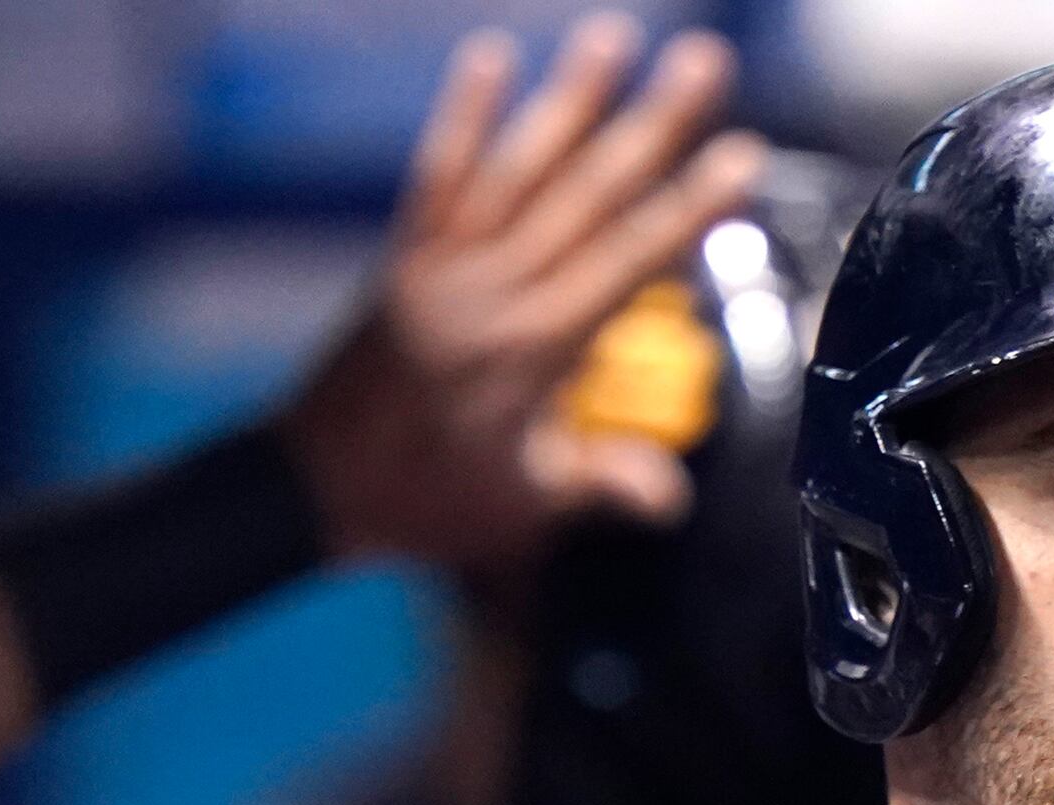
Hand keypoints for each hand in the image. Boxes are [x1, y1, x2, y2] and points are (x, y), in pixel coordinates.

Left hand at [279, 14, 767, 568]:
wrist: (312, 485)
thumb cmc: (426, 503)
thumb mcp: (523, 508)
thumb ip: (599, 487)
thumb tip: (670, 495)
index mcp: (533, 350)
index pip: (627, 263)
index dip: (689, 209)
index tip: (742, 158)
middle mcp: (493, 291)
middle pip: (586, 194)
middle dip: (651, 125)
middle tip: (704, 62)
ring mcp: (446, 264)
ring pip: (517, 167)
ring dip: (569, 98)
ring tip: (614, 36)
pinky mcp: (407, 254)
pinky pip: (438, 173)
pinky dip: (463, 114)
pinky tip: (492, 53)